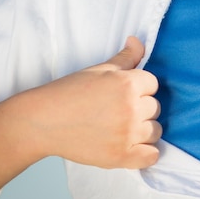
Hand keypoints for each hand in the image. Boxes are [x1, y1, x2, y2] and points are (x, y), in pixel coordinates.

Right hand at [21, 36, 161, 168]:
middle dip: (141, 108)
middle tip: (119, 110)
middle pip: (155, 107)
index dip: (140, 87)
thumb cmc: (70, 92)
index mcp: (129, 84)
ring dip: (144, 129)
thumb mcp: (100, 69)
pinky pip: (151, 156)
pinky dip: (146, 153)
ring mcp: (127, 135)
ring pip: (155, 131)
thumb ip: (126, 57)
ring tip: (124, 127)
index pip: (153, 84)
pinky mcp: (120, 157)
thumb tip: (137, 41)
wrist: (44, 122)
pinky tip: (135, 146)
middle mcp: (131, 109)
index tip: (124, 93)